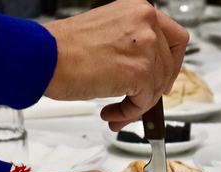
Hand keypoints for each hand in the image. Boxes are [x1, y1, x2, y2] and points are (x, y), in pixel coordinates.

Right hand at [42, 0, 187, 130]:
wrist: (44, 57)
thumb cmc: (65, 48)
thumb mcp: (109, 34)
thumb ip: (134, 46)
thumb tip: (149, 71)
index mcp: (139, 9)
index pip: (176, 39)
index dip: (172, 63)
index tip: (163, 78)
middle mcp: (146, 22)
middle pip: (169, 67)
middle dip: (153, 90)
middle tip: (137, 101)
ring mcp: (146, 46)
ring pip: (158, 87)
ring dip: (138, 105)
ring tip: (117, 111)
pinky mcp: (140, 71)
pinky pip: (145, 101)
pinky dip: (130, 112)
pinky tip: (113, 113)